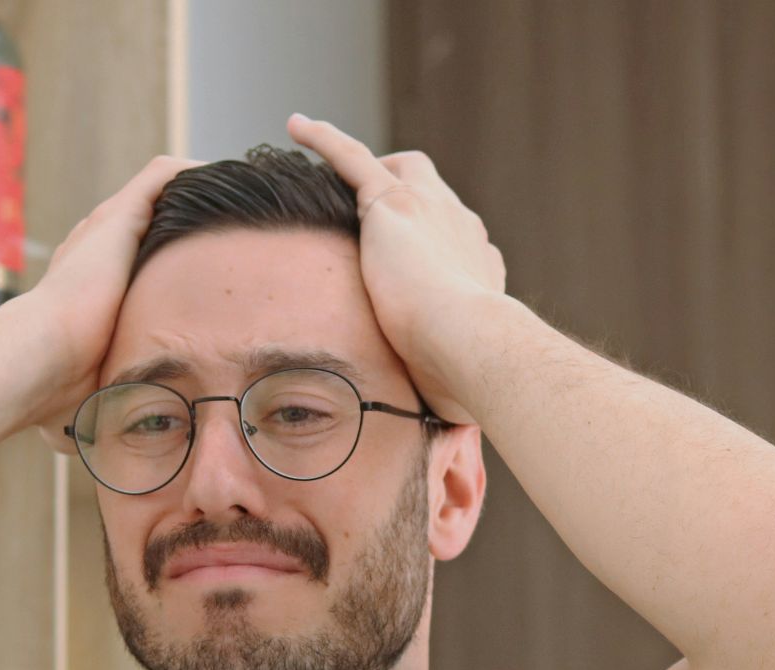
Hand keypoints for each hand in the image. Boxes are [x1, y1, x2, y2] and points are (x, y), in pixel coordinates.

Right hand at [0, 154, 204, 453]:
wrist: (33, 363)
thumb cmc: (54, 396)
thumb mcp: (84, 406)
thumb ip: (97, 415)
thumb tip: (97, 449)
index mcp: (84, 291)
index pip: (127, 266)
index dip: (165, 268)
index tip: (199, 279)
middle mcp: (91, 252)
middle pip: (146, 224)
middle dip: (188, 228)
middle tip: (234, 235)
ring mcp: (102, 231)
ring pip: (158, 194)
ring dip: (197, 195)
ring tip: (240, 198)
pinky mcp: (116, 218)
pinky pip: (163, 176)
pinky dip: (193, 173)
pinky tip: (227, 177)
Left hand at [286, 113, 505, 425]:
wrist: (473, 346)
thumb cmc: (471, 379)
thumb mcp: (459, 384)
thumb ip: (448, 393)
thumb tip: (448, 435)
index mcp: (478, 269)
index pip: (456, 244)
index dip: (433, 247)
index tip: (413, 262)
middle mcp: (461, 229)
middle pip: (433, 197)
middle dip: (407, 197)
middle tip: (375, 210)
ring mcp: (430, 210)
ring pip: (396, 169)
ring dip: (368, 163)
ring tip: (331, 163)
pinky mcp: (392, 203)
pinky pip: (352, 157)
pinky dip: (325, 140)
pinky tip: (296, 129)